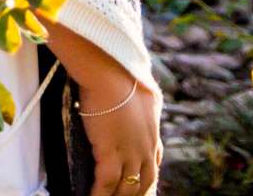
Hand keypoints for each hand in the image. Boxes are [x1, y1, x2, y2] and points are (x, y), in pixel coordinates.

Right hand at [75, 72, 160, 195]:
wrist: (109, 70)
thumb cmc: (123, 72)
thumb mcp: (146, 91)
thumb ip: (148, 103)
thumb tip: (150, 97)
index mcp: (152, 135)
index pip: (152, 169)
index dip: (145, 184)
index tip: (140, 192)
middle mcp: (145, 148)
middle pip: (143, 185)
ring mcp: (130, 153)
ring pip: (126, 189)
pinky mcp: (111, 152)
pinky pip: (106, 183)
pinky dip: (99, 194)